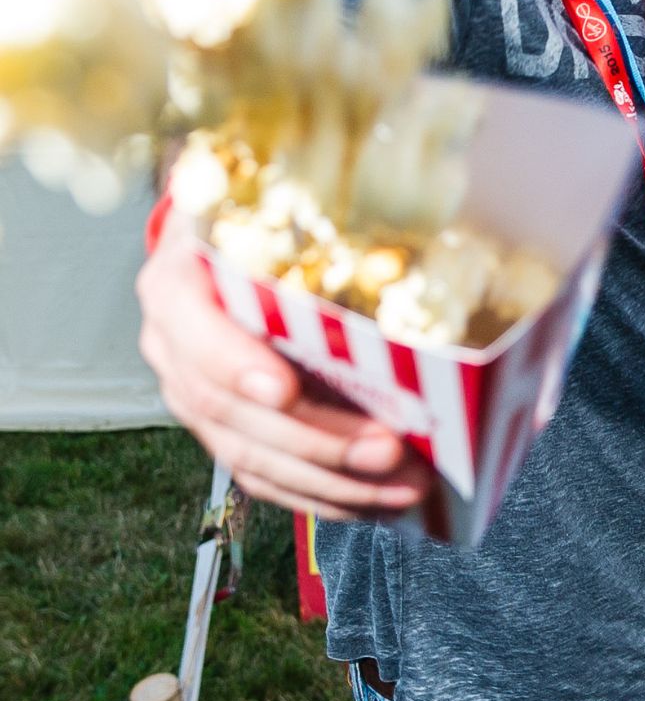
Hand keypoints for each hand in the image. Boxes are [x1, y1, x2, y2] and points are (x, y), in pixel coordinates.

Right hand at [136, 213, 432, 519]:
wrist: (223, 241)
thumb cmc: (260, 218)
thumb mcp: (272, 200)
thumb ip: (314, 214)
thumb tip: (414, 215)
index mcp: (177, 283)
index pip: (193, 327)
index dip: (234, 363)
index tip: (286, 389)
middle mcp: (173, 347)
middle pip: (231, 410)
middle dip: (316, 440)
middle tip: (388, 449)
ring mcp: (194, 397)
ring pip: (252, 456)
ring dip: (331, 480)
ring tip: (402, 485)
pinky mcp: (223, 431)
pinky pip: (266, 478)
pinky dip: (322, 495)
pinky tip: (376, 500)